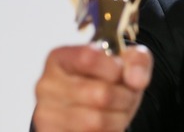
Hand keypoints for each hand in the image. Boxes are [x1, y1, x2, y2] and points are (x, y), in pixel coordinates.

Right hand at [33, 44, 152, 131]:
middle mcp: (47, 85)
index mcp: (60, 59)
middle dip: (125, 96)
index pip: (89, 58)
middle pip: (101, 94)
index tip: (121, 72)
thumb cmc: (106, 80)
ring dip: (119, 117)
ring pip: (97, 121)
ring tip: (117, 109)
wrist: (93, 106)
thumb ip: (136, 60)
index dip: (115, 68)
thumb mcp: (125, 61)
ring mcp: (47, 114)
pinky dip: (108, 131)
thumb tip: (135, 79)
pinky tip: (106, 124)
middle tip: (126, 95)